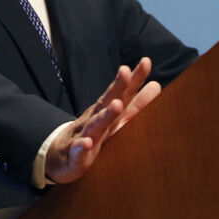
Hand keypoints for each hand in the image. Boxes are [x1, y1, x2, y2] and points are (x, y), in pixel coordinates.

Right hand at [45, 57, 159, 183]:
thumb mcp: (118, 119)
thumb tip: (156, 85)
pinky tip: (87, 143)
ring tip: (117, 105)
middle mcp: (96, 119)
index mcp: (108, 110)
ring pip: (95, 125)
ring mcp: (84, 136)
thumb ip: (137, 104)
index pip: (123, 92)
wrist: (61, 156)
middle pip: (106, 101)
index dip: (134, 78)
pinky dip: (81, 147)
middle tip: (125, 71)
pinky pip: (77, 151)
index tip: (146, 61)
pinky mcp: (75, 156)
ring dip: (105, 115)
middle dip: (117, 86)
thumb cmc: (95, 134)